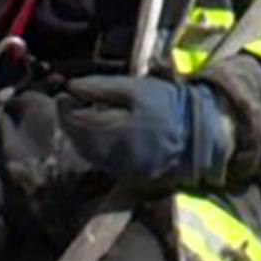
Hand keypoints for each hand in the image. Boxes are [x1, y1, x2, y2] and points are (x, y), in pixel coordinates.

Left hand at [56, 75, 229, 192]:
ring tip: (81, 115)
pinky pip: (98, 161)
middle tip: (68, 102)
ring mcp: (119, 167)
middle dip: (69, 120)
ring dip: (77, 134)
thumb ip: (103, 87)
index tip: (65, 92)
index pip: (77, 120)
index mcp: (117, 128)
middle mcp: (114, 153)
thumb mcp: (137, 88)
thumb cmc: (166, 105)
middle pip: (77, 138)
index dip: (66, 106)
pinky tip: (95, 132)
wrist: (195, 134)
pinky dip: (90, 146)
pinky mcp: (126, 175)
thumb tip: (72, 86)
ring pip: (85, 152)